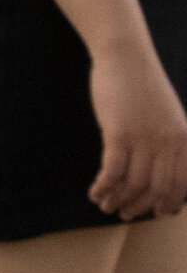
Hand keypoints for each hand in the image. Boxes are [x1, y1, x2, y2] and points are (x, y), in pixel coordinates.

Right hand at [91, 54, 186, 220]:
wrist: (126, 58)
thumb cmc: (144, 86)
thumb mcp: (170, 116)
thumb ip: (171, 142)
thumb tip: (162, 172)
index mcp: (185, 139)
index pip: (183, 183)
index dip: (170, 203)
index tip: (158, 213)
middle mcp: (169, 142)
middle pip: (157, 188)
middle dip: (141, 206)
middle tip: (126, 214)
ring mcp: (144, 138)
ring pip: (133, 183)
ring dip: (118, 199)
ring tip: (106, 205)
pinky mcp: (118, 133)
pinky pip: (112, 170)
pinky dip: (103, 186)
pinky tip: (94, 192)